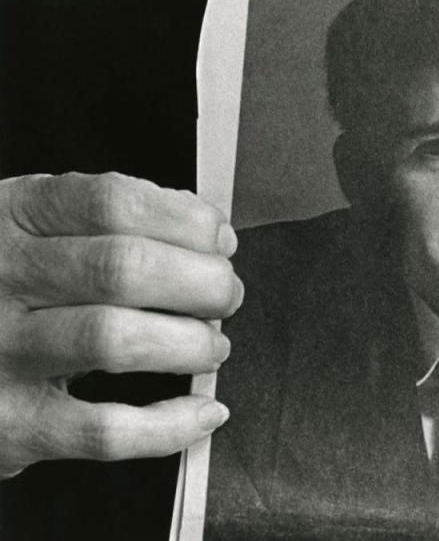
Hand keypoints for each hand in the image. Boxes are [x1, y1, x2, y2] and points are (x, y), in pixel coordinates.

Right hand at [0, 172, 241, 478]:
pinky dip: (169, 424)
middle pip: (122, 268)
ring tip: (209, 346)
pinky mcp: (11, 424)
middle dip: (201, 282)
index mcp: (10, 217)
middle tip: (223, 295)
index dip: (184, 220)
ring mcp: (0, 352)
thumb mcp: (28, 227)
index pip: (111, 201)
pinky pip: (103, 430)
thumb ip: (106, 217)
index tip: (217, 239)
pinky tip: (201, 409)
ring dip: (189, 343)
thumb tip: (204, 227)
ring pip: (114, 340)